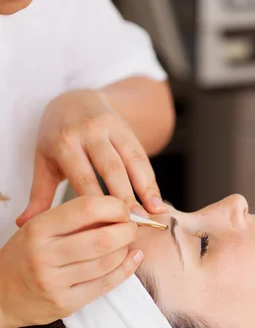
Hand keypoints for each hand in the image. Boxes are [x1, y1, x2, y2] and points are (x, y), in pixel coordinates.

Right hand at [0, 196, 142, 327]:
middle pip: (101, 239)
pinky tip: (133, 258)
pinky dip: (125, 270)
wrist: (0, 294)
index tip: (124, 208)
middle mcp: (45, 254)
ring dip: (126, 250)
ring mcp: (54, 282)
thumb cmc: (26, 255)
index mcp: (39, 228)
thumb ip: (72, 218)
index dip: (114, 206)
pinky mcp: (65, 303)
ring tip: (129, 242)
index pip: (85, 209)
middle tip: (133, 226)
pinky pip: (104, 285)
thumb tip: (118, 207)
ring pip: (106, 262)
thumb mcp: (40, 228)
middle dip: (127, 230)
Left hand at [16, 90, 165, 225]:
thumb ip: (39, 194)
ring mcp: (110, 128)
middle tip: (134, 223)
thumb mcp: (44, 161)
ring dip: (144, 188)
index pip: (82, 177)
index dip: (96, 204)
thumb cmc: (57, 138)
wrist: (75, 99)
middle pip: (109, 168)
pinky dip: (151, 180)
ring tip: (153, 213)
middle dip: (123, 197)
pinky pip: (141, 156)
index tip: (106, 228)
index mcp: (64, 143)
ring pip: (129, 161)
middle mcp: (88, 132)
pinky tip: (157, 200)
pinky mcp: (126, 129)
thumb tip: (25, 225)